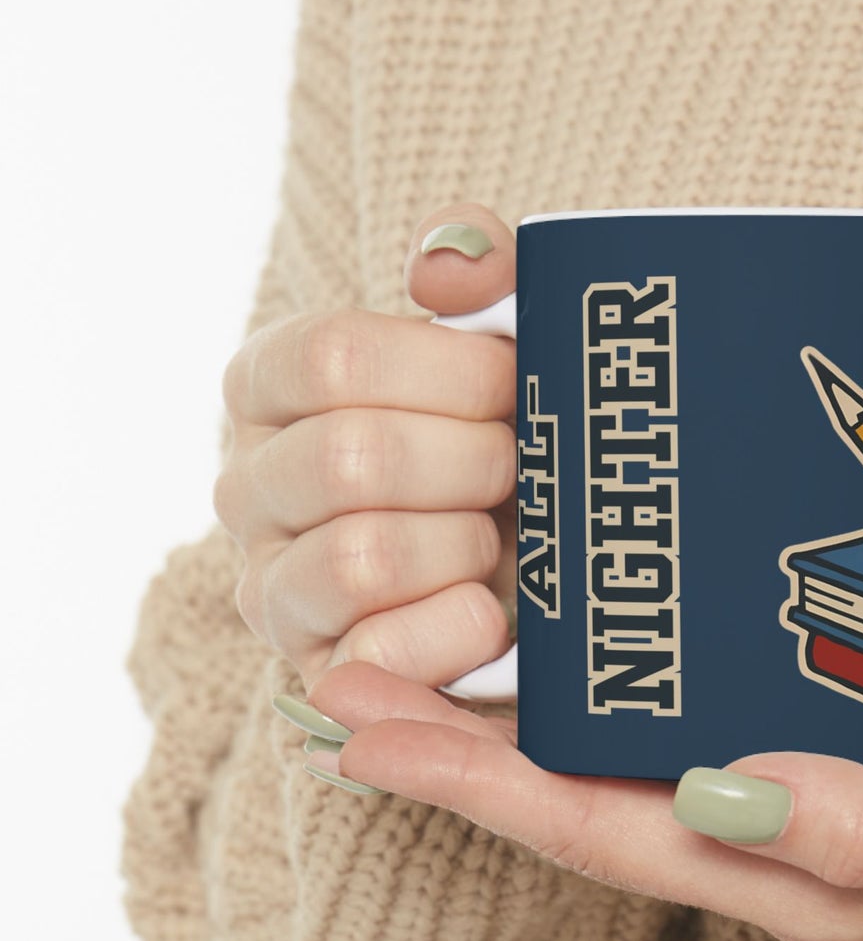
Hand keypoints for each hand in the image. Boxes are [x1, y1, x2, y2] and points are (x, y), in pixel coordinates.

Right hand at [215, 204, 519, 691]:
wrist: (537, 562)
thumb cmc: (508, 435)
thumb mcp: (505, 338)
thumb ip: (482, 270)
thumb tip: (446, 267)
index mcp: (272, 385)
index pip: (333, 357)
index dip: (451, 372)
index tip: (515, 384)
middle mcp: (247, 485)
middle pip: (352, 459)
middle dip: (474, 463)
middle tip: (523, 467)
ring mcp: (273, 587)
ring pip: (362, 557)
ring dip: (467, 545)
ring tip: (502, 538)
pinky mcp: (319, 673)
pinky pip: (379, 654)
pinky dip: (459, 628)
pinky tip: (492, 609)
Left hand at [301, 658, 862, 940]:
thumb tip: (729, 802)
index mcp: (794, 874)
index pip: (601, 833)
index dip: (477, 786)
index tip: (366, 731)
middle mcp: (766, 841)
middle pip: (578, 801)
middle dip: (454, 750)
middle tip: (343, 681)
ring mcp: (782, 793)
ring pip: (614, 763)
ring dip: (508, 717)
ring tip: (413, 653)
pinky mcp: (811, 737)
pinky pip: (675, 724)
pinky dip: (597, 689)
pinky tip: (563, 638)